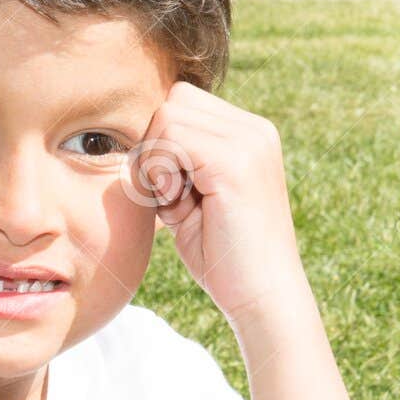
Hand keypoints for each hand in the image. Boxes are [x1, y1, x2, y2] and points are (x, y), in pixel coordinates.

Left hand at [132, 82, 301, 324]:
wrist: (262, 298)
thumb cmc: (223, 256)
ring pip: (167, 116)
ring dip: (157, 164)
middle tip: (175, 196)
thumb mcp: (194, 197)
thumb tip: (137, 137)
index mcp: (250, 133)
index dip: (163, 144)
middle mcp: (255, 129)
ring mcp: (249, 142)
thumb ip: (175, 162)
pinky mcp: (236, 162)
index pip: (183, 102)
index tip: (176, 190)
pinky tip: (181, 207)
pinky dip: (161, 175)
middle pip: (173, 101)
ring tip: (183, 204)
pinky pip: (169, 139)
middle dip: (157, 149)